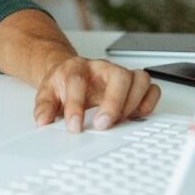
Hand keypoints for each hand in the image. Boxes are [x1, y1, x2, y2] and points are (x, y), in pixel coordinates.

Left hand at [32, 57, 160, 132]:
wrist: (70, 71)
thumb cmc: (63, 83)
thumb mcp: (47, 93)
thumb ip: (44, 107)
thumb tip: (42, 121)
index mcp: (77, 68)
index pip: (78, 82)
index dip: (76, 106)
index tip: (74, 126)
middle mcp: (102, 68)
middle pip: (118, 76)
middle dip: (113, 103)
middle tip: (103, 125)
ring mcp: (120, 74)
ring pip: (139, 79)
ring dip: (133, 103)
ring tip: (120, 122)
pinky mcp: (134, 84)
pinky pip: (152, 88)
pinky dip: (148, 103)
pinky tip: (137, 116)